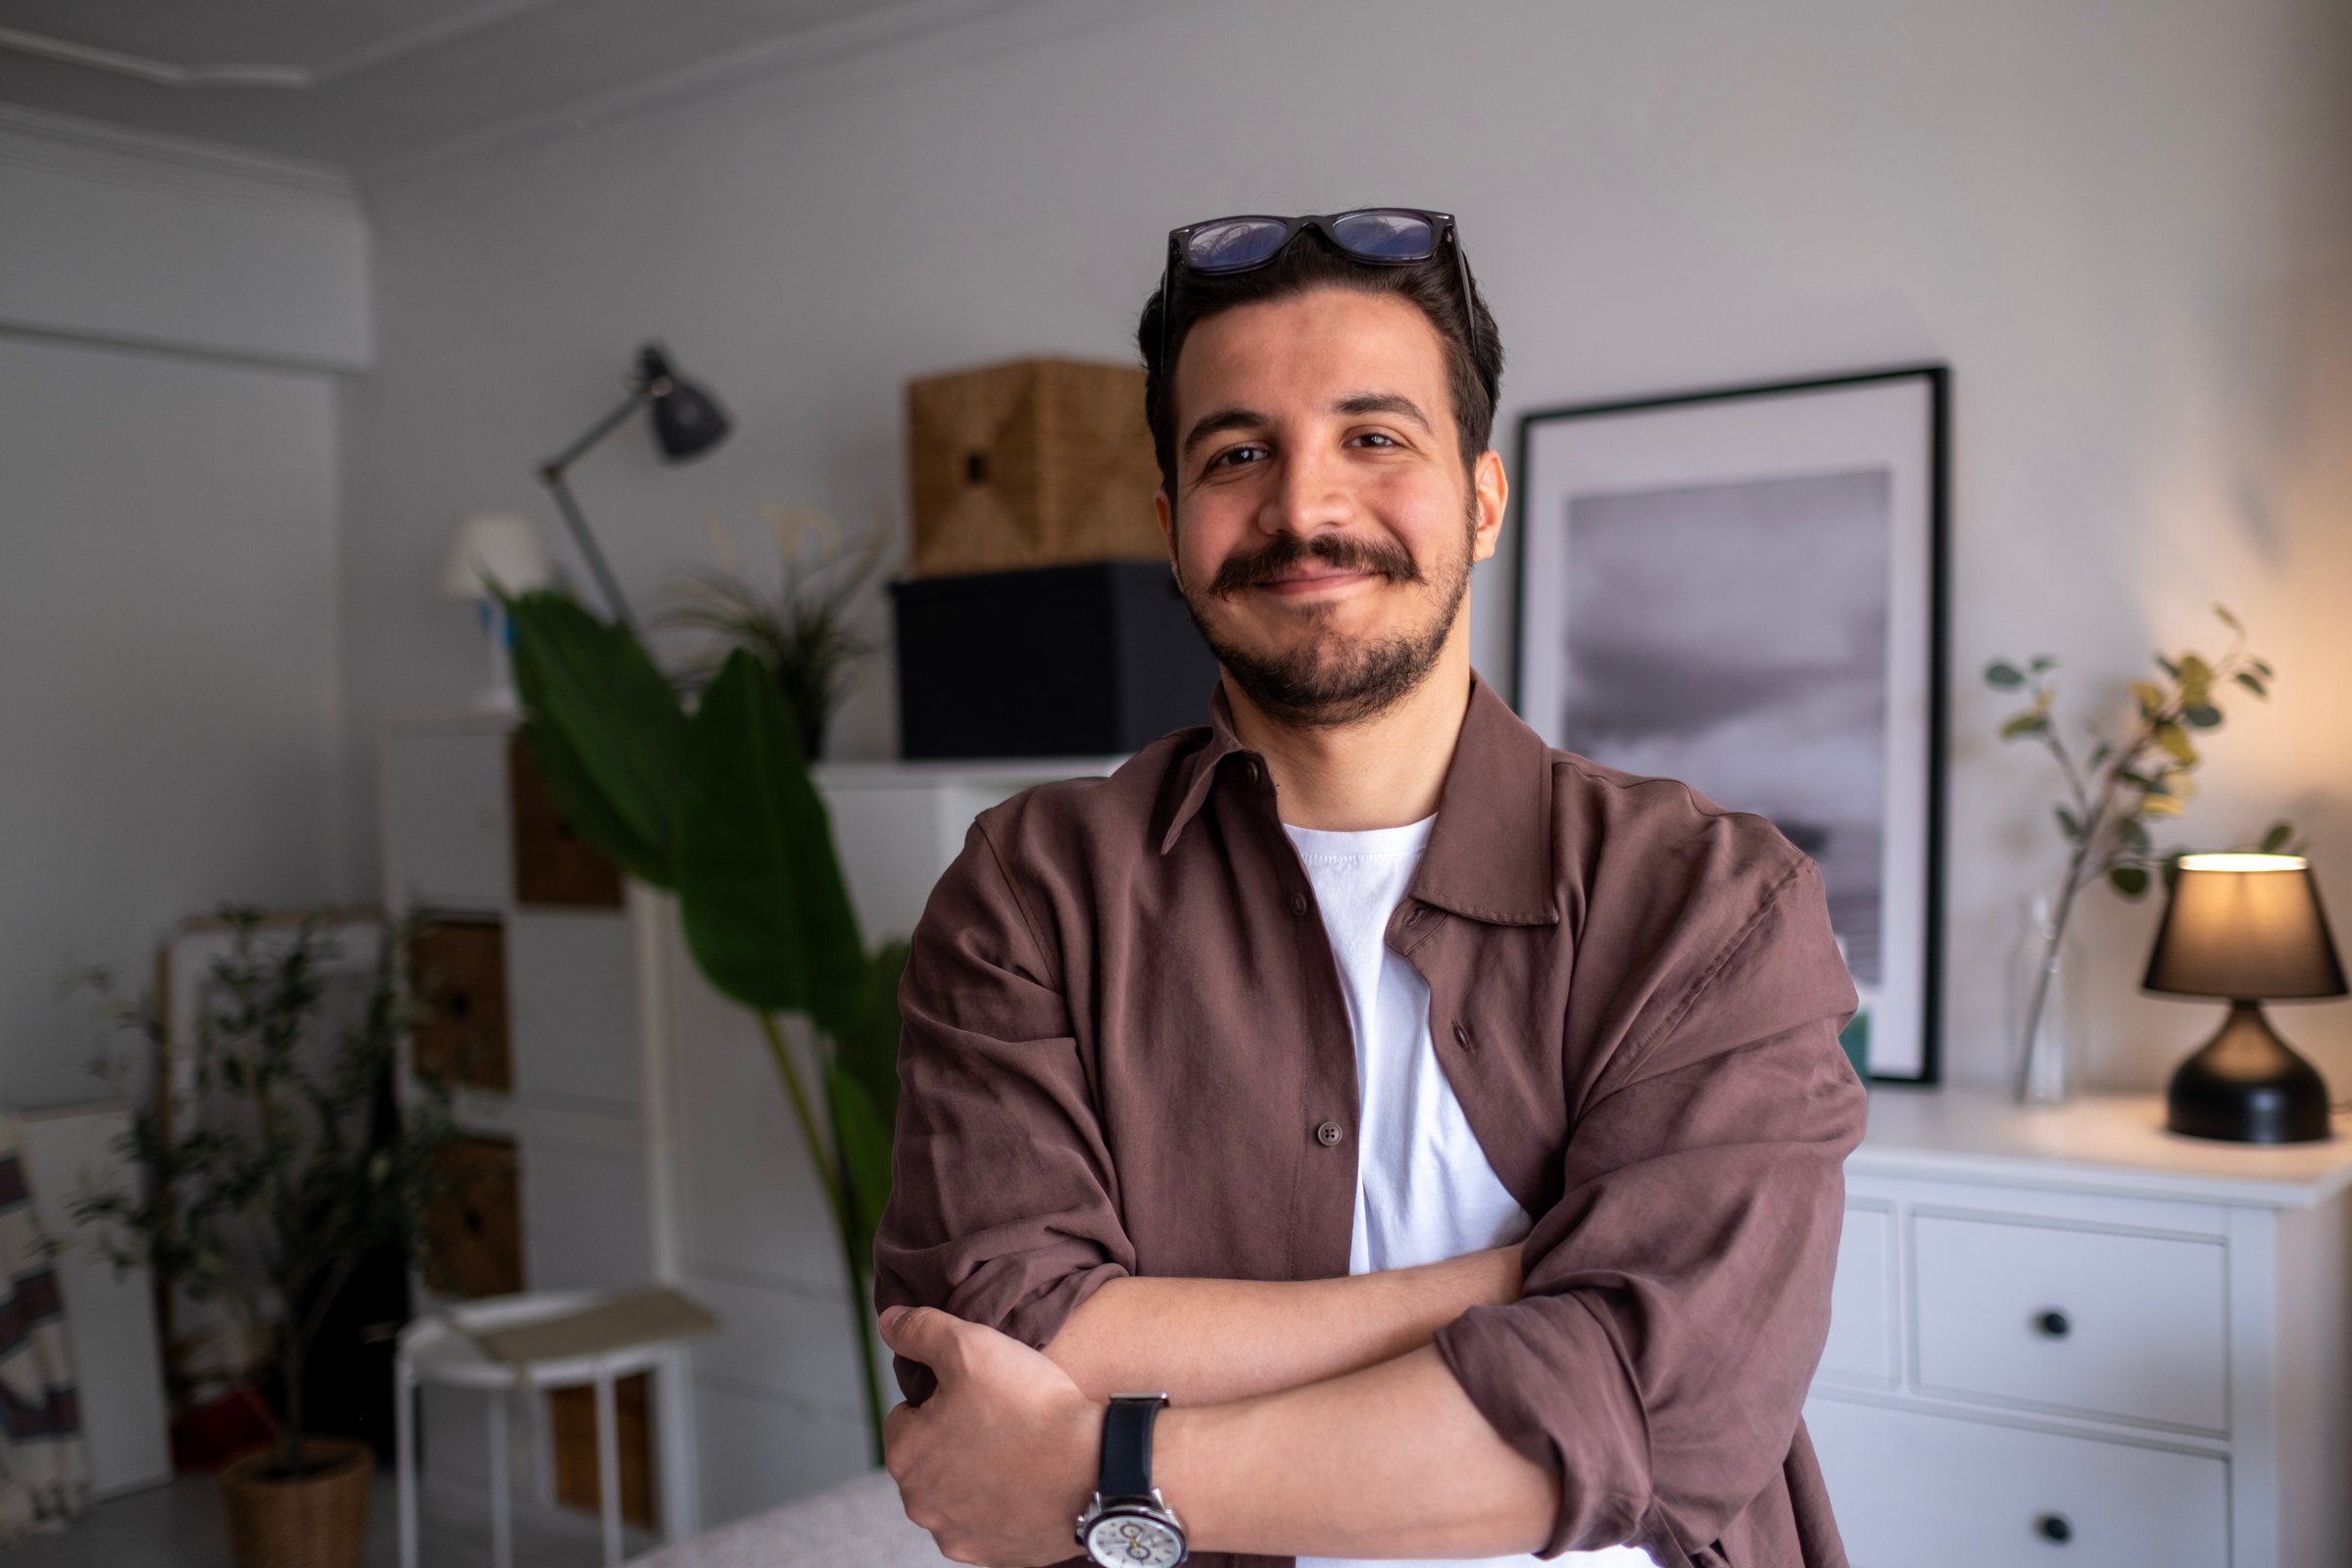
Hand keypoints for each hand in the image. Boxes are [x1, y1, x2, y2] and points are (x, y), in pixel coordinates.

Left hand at [878, 1304, 1103, 1565]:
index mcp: (906, 1456)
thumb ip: (921, 1330)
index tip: (977, 1391)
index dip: (941, 1395)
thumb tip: (889, 1322)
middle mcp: (922, 1506)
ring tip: (1020, 1446)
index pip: (906, 1415)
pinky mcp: (997, 1554)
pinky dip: (1006, 1503)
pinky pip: (992, 1521)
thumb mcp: (972, 1346)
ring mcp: (960, 1536)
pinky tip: (1032, 1479)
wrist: (1098, 1470)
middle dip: (956, 1436)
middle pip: (932, 1456)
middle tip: (1001, 1414)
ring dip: (979, 1472)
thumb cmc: (1032, 1410)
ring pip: (960, 1491)